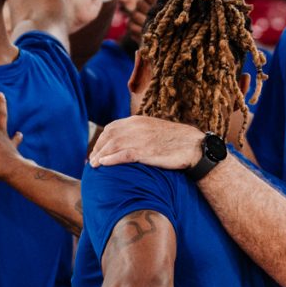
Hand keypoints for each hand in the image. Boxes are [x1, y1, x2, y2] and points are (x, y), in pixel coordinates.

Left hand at [89, 115, 204, 170]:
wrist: (193, 146)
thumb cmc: (175, 141)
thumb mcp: (154, 131)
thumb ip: (140, 133)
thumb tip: (128, 142)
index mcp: (138, 120)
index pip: (112, 128)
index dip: (101, 140)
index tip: (96, 151)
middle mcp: (137, 127)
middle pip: (109, 136)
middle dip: (98, 148)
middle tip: (91, 161)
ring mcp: (141, 138)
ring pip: (113, 145)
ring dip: (101, 155)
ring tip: (93, 165)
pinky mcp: (146, 151)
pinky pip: (124, 154)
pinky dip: (111, 159)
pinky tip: (103, 165)